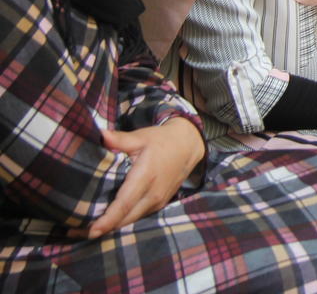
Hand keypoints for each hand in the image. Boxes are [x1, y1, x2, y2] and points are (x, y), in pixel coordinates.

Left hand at [74, 117, 205, 238]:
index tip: (92, 230)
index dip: (108, 219)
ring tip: (88, 230)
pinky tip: (109, 221)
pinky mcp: (159, 203)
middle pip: (126, 218)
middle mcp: (153, 193)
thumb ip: (120, 139)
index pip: (125, 203)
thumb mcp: (141, 137)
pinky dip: (123, 221)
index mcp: (146, 176)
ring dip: (112, 227)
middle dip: (103, 228)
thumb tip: (100, 135)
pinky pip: (139, 217)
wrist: (188, 146)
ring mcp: (158, 201)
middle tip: (76, 232)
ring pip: (132, 220)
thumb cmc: (161, 140)